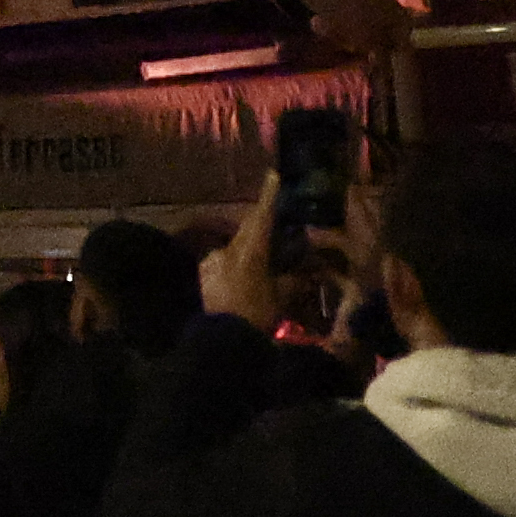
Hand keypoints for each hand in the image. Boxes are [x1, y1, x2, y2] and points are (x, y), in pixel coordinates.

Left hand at [202, 173, 306, 335]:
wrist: (222, 342)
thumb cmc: (258, 316)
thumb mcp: (283, 299)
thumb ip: (296, 280)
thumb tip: (311, 271)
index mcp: (249, 251)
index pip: (262, 217)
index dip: (269, 195)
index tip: (273, 174)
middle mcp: (228, 249)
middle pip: (248, 229)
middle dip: (262, 223)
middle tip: (276, 220)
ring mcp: (212, 260)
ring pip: (235, 245)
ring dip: (249, 248)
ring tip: (264, 258)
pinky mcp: (204, 273)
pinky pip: (224, 260)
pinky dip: (237, 263)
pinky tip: (245, 276)